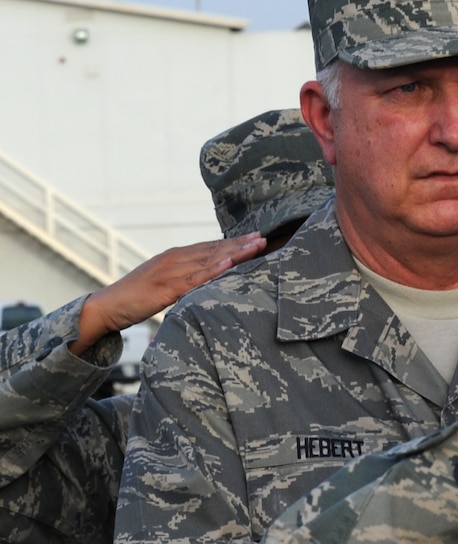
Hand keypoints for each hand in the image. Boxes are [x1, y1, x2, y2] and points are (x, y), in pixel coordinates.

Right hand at [73, 234, 267, 355]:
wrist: (106, 306)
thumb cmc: (136, 297)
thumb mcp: (165, 283)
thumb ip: (185, 278)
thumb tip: (207, 279)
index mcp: (175, 257)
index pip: (210, 247)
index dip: (234, 242)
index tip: (256, 237)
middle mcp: (174, 259)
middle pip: (214, 249)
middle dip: (240, 244)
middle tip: (265, 237)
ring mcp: (170, 273)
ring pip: (209, 260)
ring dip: (234, 252)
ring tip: (257, 245)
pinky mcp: (166, 289)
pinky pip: (194, 279)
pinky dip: (213, 270)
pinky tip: (230, 263)